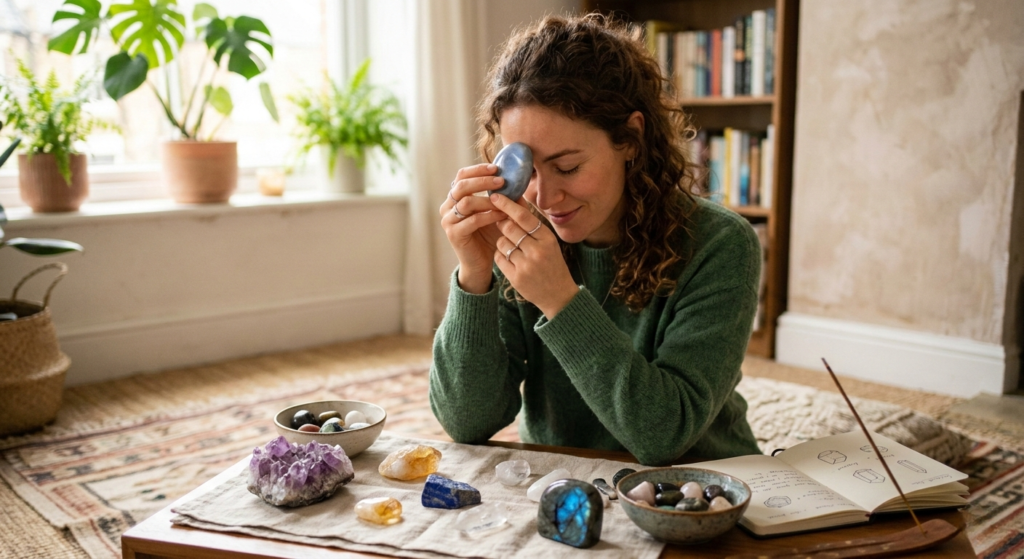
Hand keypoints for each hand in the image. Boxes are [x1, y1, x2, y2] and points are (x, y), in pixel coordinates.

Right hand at [439, 163, 507, 293]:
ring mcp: (448, 220)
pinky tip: (501, 215)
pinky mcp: (454, 234)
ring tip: (504, 200)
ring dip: (487, 199)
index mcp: (455, 197)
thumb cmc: (488, 234)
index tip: (496, 168)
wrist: (481, 262)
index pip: (461, 176)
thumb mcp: (495, 211)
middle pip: (461, 186)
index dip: (477, 170)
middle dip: (482, 181)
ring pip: (466, 202)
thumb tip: (517, 181)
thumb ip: (502, 197)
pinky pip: (472, 220)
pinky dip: (488, 215)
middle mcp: (448, 207)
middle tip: (501, 181)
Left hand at [490, 193, 578, 318]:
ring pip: (501, 242)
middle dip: (502, 224)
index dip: (507, 204)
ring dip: (503, 242)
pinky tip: (511, 259)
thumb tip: (515, 200)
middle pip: (509, 228)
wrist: (558, 295)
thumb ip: (532, 224)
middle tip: (503, 224)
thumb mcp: (548, 242)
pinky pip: (498, 257)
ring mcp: (526, 265)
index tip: (495, 196)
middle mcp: (537, 250)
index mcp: (547, 238)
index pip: (523, 216)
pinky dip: (500, 255)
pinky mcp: (515, 277)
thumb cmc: (552, 264)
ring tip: (513, 248)